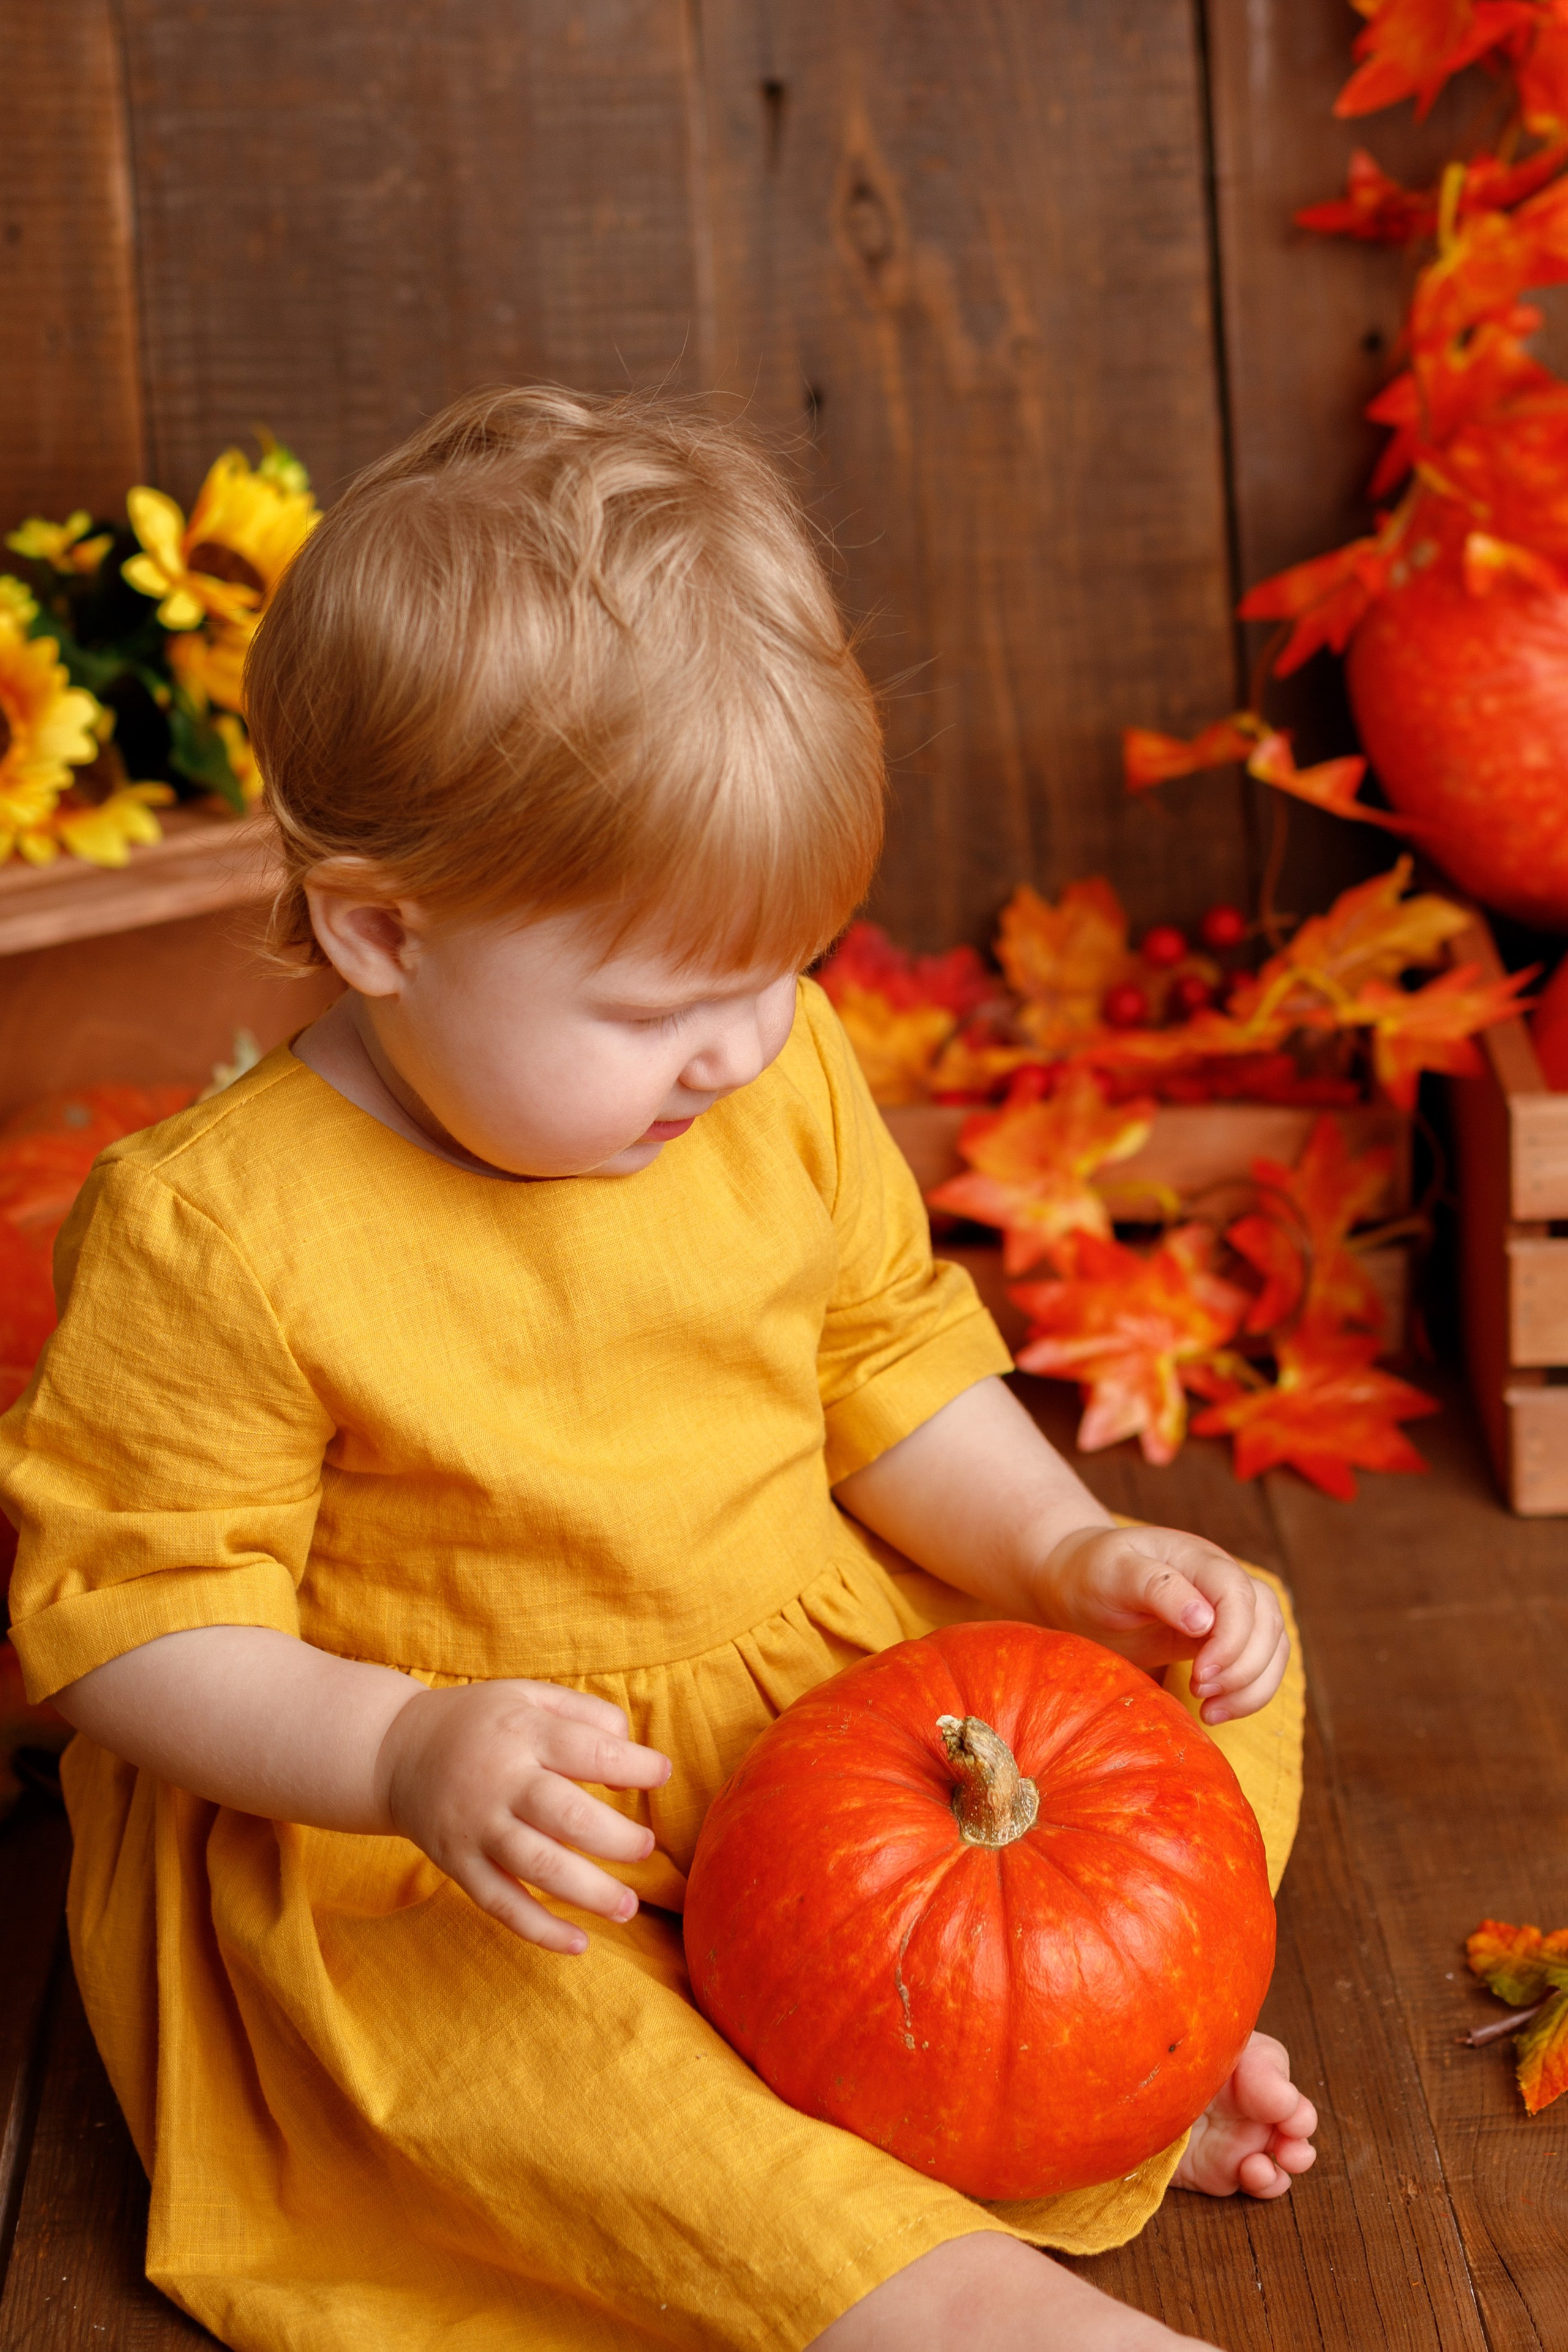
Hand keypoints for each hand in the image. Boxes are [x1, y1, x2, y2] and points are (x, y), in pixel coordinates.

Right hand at [374, 1678, 671, 1953]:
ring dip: (588, 1892)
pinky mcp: (459, 1865)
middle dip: (616, 1838)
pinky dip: (539, 1929)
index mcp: (522, 1732)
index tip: (661, 1773)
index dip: (633, 1764)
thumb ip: (585, 1715)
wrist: (395, 1752)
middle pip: (566, 1814)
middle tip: (646, 1847)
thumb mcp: (529, 1694)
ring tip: (628, 1907)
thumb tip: (628, 1760)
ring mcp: (477, 1828)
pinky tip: (579, 1943)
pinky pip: (500, 1903)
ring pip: (537, 1865)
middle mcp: (499, 1781)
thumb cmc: (481, 1722)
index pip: (587, 1750)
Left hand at [1033, 1523, 1288, 1723]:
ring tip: (1212, 1712)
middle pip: (1267, 1621)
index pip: (1239, 1594)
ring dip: (1254, 1684)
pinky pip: (1258, 1664)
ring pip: (1272, 1644)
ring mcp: (1226, 1609)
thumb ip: (1158, 1588)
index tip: (1200, 1674)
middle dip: (1245, 1666)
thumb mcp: (1113, 1573)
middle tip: (1202, 1694)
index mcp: (1196, 1557)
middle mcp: (1220, 1580)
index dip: (1233, 1637)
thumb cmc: (1091, 1574)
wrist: (1077, 1585)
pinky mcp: (1222, 1638)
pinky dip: (1248, 1691)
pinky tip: (1215, 1710)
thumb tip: (1205, 1620)